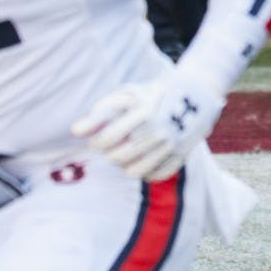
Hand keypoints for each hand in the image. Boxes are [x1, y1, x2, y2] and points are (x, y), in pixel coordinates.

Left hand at [71, 71, 222, 180]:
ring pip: (133, 171)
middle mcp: (159, 132)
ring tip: (130, 150)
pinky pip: (153, 176)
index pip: (106, 139)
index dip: (96, 141)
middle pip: (117, 158)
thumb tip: (75, 131)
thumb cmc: (153, 95)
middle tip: (117, 143)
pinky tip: (147, 157)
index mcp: (144, 113)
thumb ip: (101, 112)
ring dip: (127, 163)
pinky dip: (147, 170)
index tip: (99, 138)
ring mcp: (172, 147)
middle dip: (111, 152)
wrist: (195, 94)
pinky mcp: (180, 158)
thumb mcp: (128, 94)